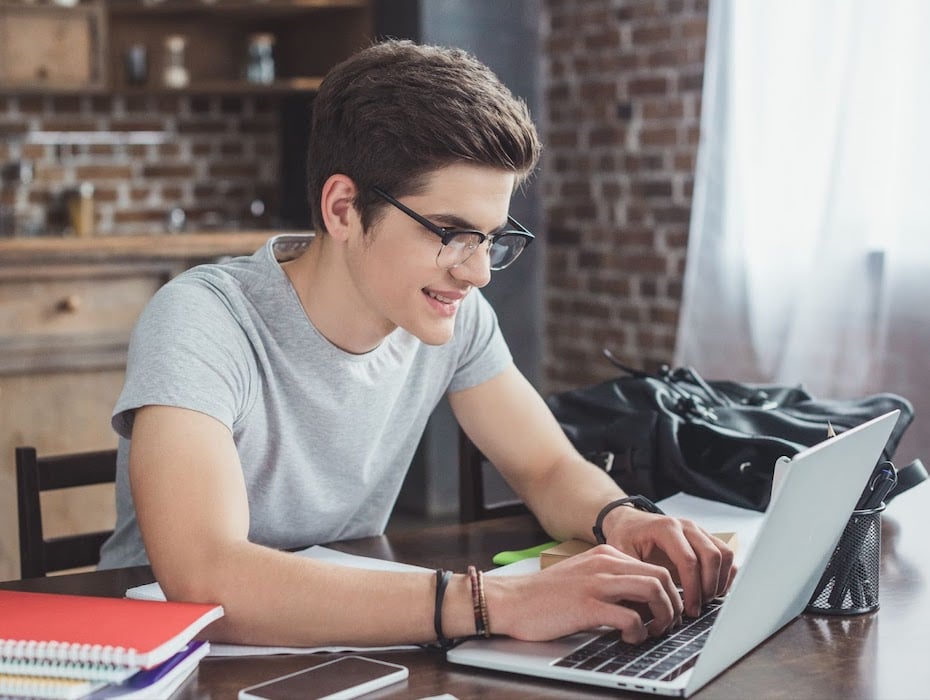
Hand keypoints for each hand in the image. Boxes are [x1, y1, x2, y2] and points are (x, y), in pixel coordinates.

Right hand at [486, 545, 683, 643]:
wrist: (511, 601)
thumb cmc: (545, 595)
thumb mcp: (583, 576)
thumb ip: (610, 580)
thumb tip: (642, 602)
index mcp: (605, 554)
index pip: (653, 567)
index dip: (668, 592)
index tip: (666, 611)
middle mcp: (604, 564)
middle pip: (661, 576)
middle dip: (674, 604)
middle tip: (668, 624)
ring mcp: (596, 583)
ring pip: (653, 591)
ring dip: (663, 616)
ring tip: (654, 631)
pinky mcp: (588, 606)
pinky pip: (631, 618)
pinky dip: (639, 633)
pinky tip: (630, 639)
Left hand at [601, 507, 736, 616]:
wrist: (630, 523)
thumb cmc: (625, 538)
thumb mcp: (621, 555)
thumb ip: (635, 576)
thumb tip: (647, 607)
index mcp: (665, 528)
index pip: (689, 560)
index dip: (692, 588)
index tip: (689, 609)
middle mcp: (686, 526)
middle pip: (712, 556)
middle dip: (708, 587)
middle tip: (697, 608)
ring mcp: (699, 531)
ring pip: (725, 554)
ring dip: (720, 581)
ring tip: (705, 601)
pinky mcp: (706, 539)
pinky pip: (727, 556)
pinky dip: (726, 575)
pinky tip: (712, 592)